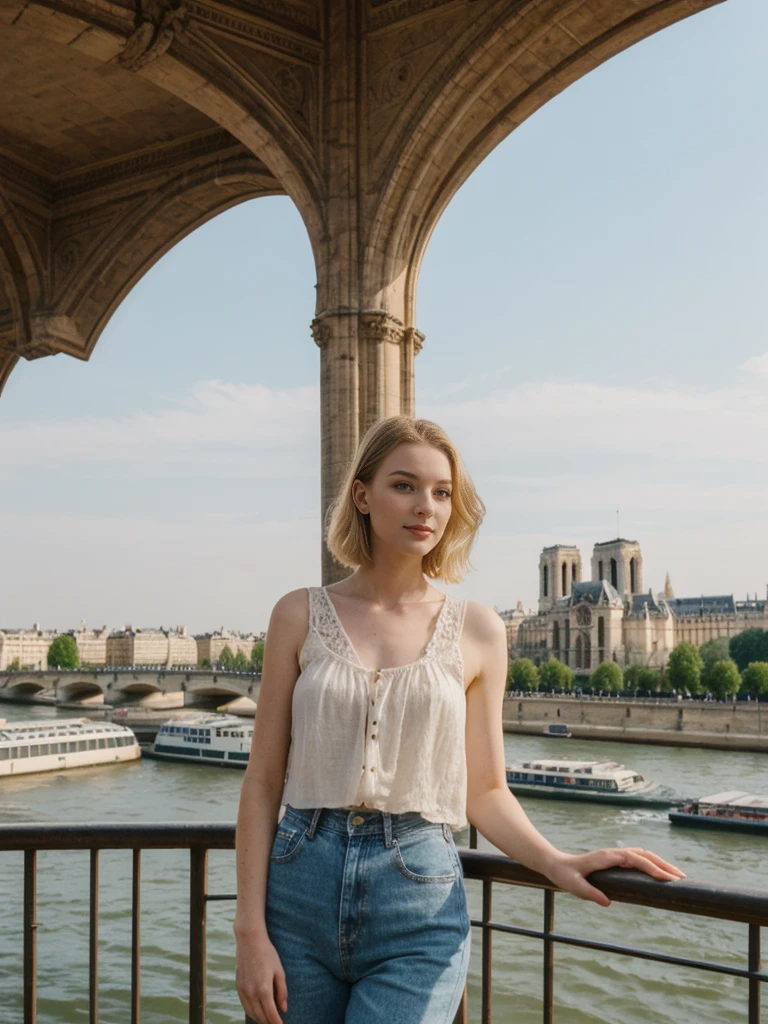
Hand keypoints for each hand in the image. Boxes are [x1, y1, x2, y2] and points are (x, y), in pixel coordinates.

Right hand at [235, 931, 287, 1023]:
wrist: (250, 941)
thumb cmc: (268, 954)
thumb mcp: (279, 971)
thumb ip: (282, 991)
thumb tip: (284, 1008)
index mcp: (264, 989)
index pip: (271, 1013)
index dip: (276, 1023)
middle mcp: (251, 992)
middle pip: (260, 1016)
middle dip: (269, 1022)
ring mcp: (243, 990)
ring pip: (251, 1013)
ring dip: (260, 1019)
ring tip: (268, 1020)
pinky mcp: (238, 986)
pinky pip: (244, 1005)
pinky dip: (252, 1012)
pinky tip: (258, 1012)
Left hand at [542, 846, 686, 906]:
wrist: (556, 864)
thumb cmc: (565, 875)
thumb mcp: (575, 886)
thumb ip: (590, 893)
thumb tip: (608, 903)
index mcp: (607, 857)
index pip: (635, 859)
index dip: (652, 868)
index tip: (667, 879)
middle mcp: (614, 853)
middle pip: (644, 854)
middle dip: (663, 865)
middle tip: (682, 878)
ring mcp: (615, 855)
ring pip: (643, 855)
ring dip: (660, 863)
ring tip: (677, 876)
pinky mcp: (615, 859)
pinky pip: (638, 859)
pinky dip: (652, 863)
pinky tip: (660, 873)